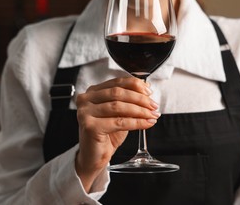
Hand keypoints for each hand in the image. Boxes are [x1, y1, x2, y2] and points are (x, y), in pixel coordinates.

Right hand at [75, 77, 159, 191]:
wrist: (95, 156)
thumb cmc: (107, 134)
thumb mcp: (120, 113)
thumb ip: (129, 100)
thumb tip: (146, 87)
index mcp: (92, 92)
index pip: (116, 82)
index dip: (135, 85)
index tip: (149, 92)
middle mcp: (85, 99)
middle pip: (118, 93)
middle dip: (140, 99)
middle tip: (153, 105)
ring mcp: (85, 112)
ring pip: (118, 106)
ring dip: (140, 110)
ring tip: (152, 115)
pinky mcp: (90, 126)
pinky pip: (119, 121)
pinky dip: (136, 122)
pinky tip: (146, 123)